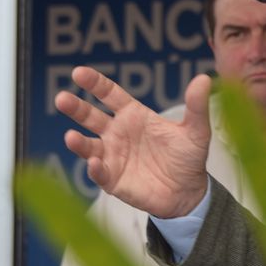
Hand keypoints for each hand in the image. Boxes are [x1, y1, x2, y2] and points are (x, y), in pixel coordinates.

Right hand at [55, 66, 211, 217]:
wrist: (189, 193)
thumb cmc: (188, 157)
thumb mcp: (196, 130)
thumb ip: (196, 106)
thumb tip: (204, 79)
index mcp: (133, 115)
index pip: (109, 94)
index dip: (94, 83)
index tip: (78, 72)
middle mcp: (117, 133)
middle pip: (90, 116)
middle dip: (75, 107)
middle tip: (61, 98)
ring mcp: (113, 156)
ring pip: (88, 145)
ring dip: (78, 142)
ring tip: (70, 137)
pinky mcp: (113, 180)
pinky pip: (100, 173)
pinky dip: (95, 169)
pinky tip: (95, 163)